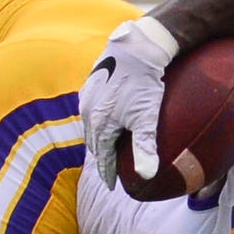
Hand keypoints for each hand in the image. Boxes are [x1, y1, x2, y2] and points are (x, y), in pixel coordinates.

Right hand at [80, 16, 178, 195]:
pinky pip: (92, 110)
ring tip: (107, 149)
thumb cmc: (143, 83)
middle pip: (93, 143)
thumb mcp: (147, 117)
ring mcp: (87, 96)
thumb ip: (145, 147)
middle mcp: (88, 112)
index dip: (108, 173)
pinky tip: (107, 120)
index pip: (102, 157)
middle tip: (110, 171)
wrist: (136, 47)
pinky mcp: (91, 83)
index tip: (113, 186)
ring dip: (98, 140)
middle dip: (101, 158)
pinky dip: (98, 122)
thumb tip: (147, 176)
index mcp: (99, 124)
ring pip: (91, 126)